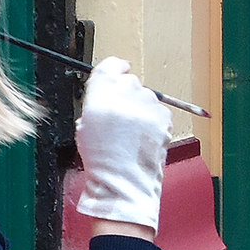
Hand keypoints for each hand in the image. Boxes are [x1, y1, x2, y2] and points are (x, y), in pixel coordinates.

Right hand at [75, 57, 171, 234]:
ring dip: (141, 108)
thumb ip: (97, 101)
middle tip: (123, 116)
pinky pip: (159, 110)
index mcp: (99, 96)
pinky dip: (154, 120)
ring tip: (133, 133)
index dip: (116, 67)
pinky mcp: (162, 116)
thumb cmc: (101, 159)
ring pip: (146, 96)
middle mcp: (123, 95)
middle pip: (129, 81)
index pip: (110, 66)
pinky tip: (144, 137)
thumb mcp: (86, 125)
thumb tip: (109, 89)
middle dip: (128, 94)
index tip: (121, 68)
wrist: (123, 182)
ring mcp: (146, 105)